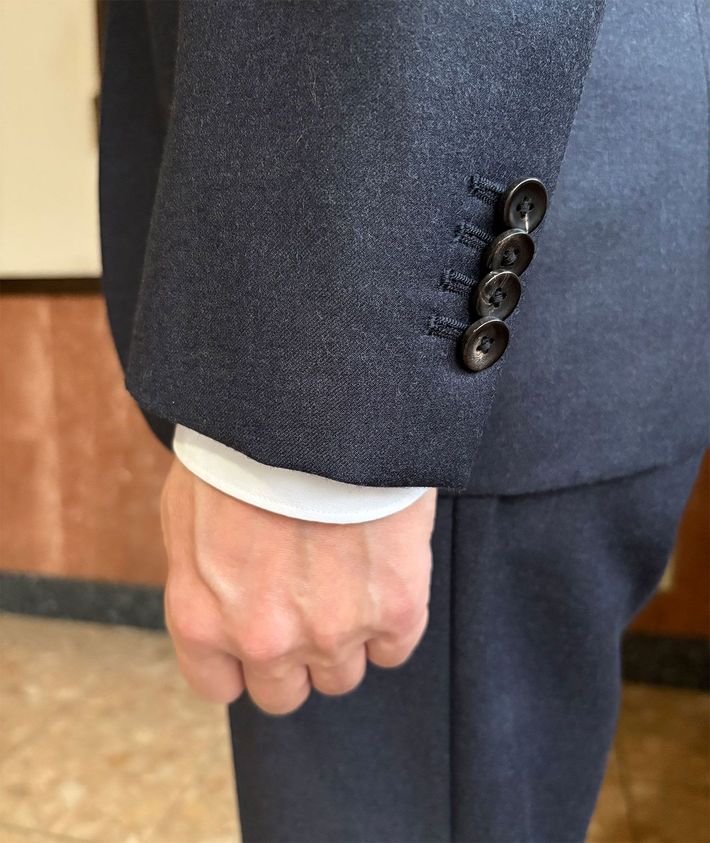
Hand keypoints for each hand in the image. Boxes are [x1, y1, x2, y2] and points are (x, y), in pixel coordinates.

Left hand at [160, 459, 436, 714]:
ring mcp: (332, 630)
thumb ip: (198, 575)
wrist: (315, 408)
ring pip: (342, 676)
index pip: (220, 686)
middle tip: (306, 603)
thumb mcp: (187, 509)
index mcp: (203, 617)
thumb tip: (218, 599)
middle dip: (293, 655)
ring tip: (345, 577)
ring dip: (343, 638)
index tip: (260, 636)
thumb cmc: (243, 447)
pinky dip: (389, 621)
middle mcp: (264, 639)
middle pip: (284, 693)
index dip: (241, 662)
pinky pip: (395, 649)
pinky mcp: (393, 609)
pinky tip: (379, 576)